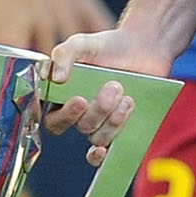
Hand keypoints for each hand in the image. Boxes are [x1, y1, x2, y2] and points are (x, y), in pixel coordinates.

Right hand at [42, 25, 165, 164]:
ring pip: (99, 137)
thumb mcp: (81, 43)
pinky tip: (110, 145)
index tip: (80, 100)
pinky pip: (110, 151)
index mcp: (63, 98)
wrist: (142, 47)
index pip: (53, 119)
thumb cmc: (107, 46)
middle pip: (81, 127)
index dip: (64, 117)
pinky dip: (107, 153)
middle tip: (114, 86)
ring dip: (114, 120)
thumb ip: (63, 54)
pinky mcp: (121, 130)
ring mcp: (101, 124)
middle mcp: (80, 115)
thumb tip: (55, 79)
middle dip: (99, 110)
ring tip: (127, 97)